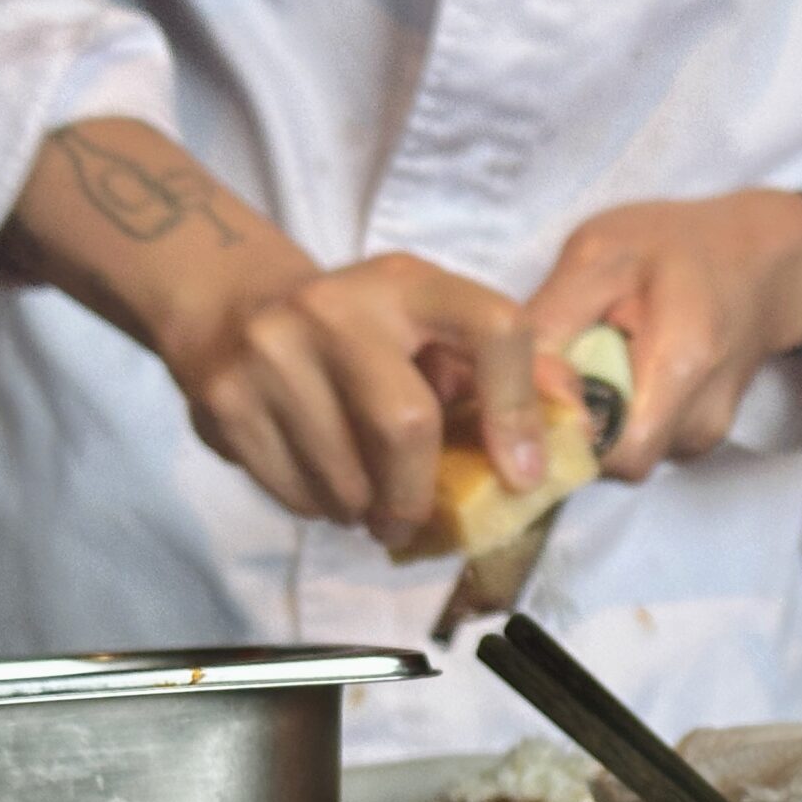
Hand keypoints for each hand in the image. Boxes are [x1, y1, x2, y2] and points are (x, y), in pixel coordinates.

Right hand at [0, 120, 555, 552]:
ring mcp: (273, 350)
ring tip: (364, 500)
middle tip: (411, 519)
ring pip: (345, 478)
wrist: (231, 304)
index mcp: (408, 282)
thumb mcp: (429, 326)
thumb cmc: (361, 334)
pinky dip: (321, 509)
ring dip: (366, 511)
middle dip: (417, 495)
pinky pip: (294, 492)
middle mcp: (337, 306)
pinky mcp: (226, 399)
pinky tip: (322, 486)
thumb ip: (501, 371)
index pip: (493, 327)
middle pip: (406, 425)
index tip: (519, 476)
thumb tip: (575, 427)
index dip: (517, 409)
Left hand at [526, 190, 801, 479]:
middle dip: (573, 427)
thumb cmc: (679, 245)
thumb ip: (552, 319)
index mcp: (680, 366)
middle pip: (611, 462)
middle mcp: (698, 421)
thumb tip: (506, 382)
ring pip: (624, 457)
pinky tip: (621, 372)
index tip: (544, 386)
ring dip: (596, 421)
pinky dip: (619, 419)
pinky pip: (641, 445)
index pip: (608, 451)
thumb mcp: (601, 252)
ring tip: (596, 362)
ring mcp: (702, 438)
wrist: (764, 266)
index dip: (564, 431)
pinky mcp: (699, 441)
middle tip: (562, 369)